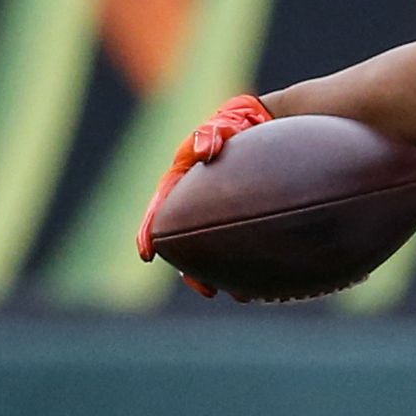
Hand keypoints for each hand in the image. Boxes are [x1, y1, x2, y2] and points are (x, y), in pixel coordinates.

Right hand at [137, 94, 271, 296]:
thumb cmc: (241, 122)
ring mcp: (222, 212)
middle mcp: (198, 203)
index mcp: (181, 181)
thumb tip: (202, 150)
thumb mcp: (225, 122)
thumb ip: (212, 133)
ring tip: (239, 294)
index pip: (161, 210)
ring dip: (223, 274)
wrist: (269, 124)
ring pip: (216, 251)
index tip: (146, 253)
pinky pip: (244, 245)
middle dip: (193, 269)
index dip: (150, 232)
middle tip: (205, 288)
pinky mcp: (246, 217)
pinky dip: (249, 263)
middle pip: (188, 243)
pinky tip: (265, 280)